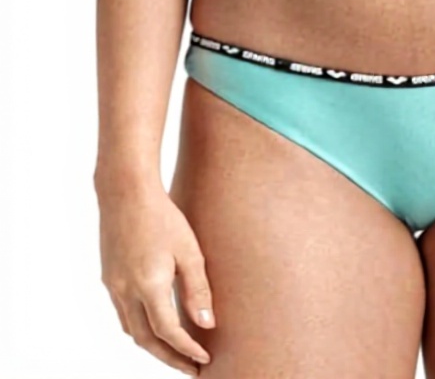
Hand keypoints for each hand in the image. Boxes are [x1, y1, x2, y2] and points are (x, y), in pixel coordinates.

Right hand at [96, 181, 215, 375]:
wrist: (126, 191)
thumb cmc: (163, 216)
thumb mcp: (189, 250)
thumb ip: (197, 289)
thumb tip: (207, 324)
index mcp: (148, 286)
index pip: (169, 333)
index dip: (187, 350)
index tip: (204, 360)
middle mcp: (125, 292)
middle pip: (146, 341)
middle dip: (169, 358)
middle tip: (191, 368)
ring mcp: (113, 285)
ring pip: (131, 330)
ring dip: (153, 346)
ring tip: (175, 352)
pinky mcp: (108, 277)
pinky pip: (123, 314)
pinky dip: (139, 328)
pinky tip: (153, 324)